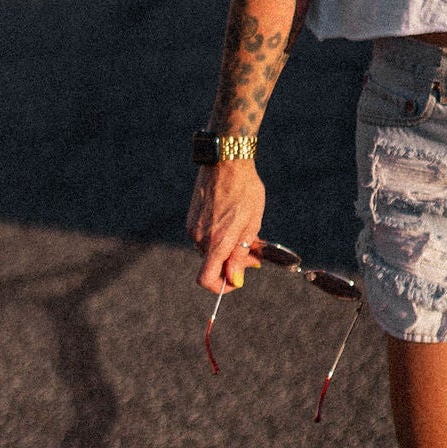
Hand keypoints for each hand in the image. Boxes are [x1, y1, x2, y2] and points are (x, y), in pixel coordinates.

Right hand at [188, 159, 267, 290]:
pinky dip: (218, 238)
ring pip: (210, 251)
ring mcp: (192, 228)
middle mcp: (199, 238)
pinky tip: (233, 222)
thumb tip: (235, 279)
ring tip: (245, 231)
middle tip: (255, 252)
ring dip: (227, 249)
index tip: (237, 280)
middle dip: (233, 263)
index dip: (221, 286)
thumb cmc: (245, 190)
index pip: (207, 279)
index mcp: (216, 241)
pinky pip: (205, 238)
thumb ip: (242, 254)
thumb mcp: (251, 224)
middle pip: (213, 265)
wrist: (226, 161)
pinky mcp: (191, 219)